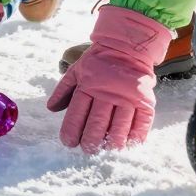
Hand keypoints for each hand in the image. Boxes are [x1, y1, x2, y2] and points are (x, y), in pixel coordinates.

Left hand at [46, 3, 171, 151]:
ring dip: (112, 141)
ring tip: (107, 148)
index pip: (77, 113)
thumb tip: (51, 109)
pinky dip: (136, 135)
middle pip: (97, 123)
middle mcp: (107, 92)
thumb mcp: (77, 70)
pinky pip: (141, 121)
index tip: (68, 143)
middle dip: (90, 140)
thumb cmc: (98, 62)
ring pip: (119, 126)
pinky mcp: (144, 99)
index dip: (71, 130)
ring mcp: (127, 96)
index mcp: (88, 85)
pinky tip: (130, 143)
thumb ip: (64, 90)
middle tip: (88, 150)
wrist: (127, 46)